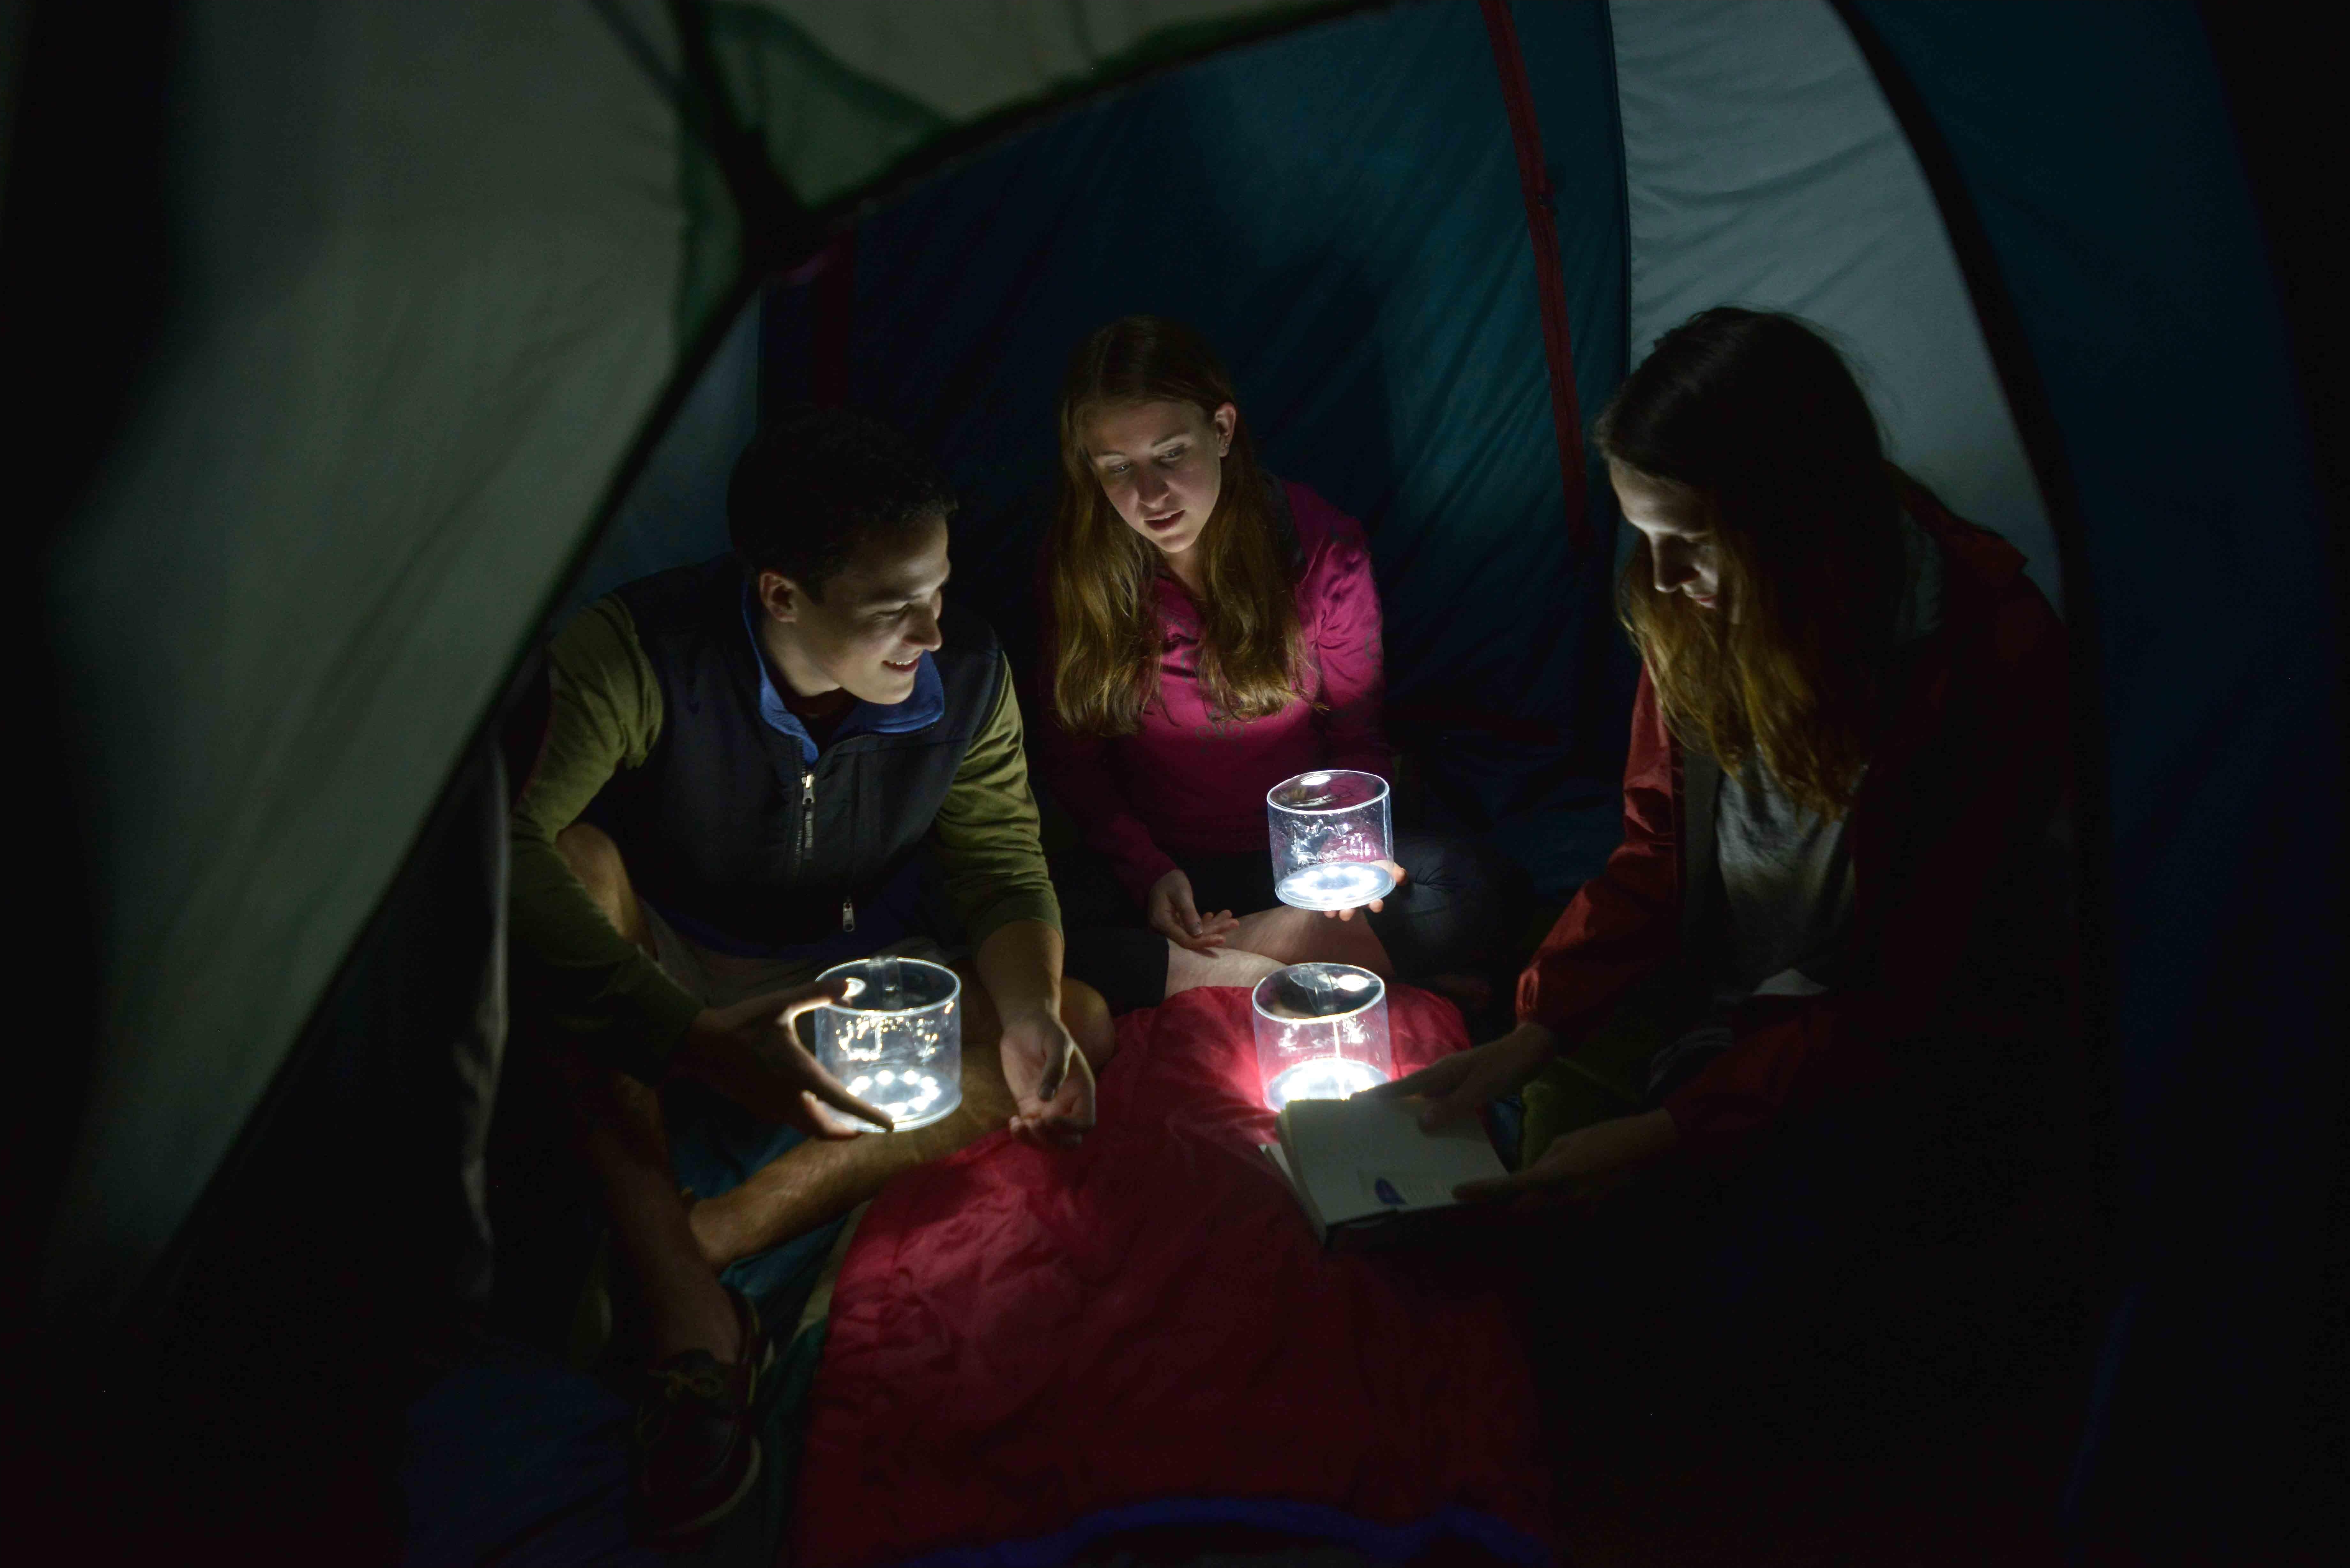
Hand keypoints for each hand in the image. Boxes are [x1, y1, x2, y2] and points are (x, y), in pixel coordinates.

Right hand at [673, 978, 893, 1136]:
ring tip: (845, 1119)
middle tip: (867, 1127)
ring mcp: (771, 1108)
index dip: (868, 1117)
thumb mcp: (781, 1004)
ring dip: (827, 1128)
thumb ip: (817, 993)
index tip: (889, 1127)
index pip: (842, 1103)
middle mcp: (789, 1099)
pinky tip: (812, 1103)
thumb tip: (850, 985)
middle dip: (847, 1132)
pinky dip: (807, 1120)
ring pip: (806, 1128)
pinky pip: (790, 1121)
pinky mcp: (758, 1107)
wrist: (698, 1046)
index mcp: (800, 1076)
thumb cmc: (741, 1024)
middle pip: (824, 1129)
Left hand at [998, 1008, 1096, 1146]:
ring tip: (1018, 1125)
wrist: (1026, 1024)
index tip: (1049, 1118)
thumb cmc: (1047, 1030)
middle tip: (1035, 1124)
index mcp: (1081, 1090)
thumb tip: (1046, 1098)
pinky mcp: (1030, 1107)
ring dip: (1035, 1142)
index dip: (1070, 1128)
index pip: (1085, 1123)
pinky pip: (1030, 1131)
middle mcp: (1068, 1104)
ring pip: (1049, 1141)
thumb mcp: (1056, 1043)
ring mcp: (1048, 1108)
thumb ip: (1055, 1069)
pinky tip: (1013, 1122)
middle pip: (1069, 1140)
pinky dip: (1021, 1135)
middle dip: (1052, 1140)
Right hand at [1147, 869, 1238, 952]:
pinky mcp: (1176, 924)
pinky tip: (1216, 915)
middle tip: (1234, 923)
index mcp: (1162, 923)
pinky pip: (1192, 927)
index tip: (1222, 938)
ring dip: (1213, 926)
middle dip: (1214, 932)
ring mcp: (1170, 927)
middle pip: (1192, 938)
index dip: (1203, 941)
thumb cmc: (1170, 881)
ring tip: (1231, 919)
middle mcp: (1164, 929)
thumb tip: (1198, 934)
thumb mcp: (1180, 893)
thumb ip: (1188, 913)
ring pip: (1195, 933)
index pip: (1185, 940)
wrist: (1160, 875)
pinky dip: (1206, 922)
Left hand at [1319, 860, 1406, 920]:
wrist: (1359, 856)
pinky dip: (1320, 899)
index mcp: (1371, 894)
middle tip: (1346, 914)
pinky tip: (1317, 899)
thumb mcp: (1388, 866)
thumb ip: (1396, 871)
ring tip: (1330, 912)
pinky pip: (1325, 896)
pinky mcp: (1331, 888)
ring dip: (1333, 909)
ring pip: (1337, 905)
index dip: (1376, 905)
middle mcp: (1356, 898)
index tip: (1377, 905)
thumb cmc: (1376, 866)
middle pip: (1353, 907)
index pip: (1375, 903)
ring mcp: (1343, 894)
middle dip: (1349, 912)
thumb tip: (1401, 876)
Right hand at [1368, 1020, 1557, 1128]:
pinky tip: (1437, 1134)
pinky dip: (1437, 1117)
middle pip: (1410, 1094)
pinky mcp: (1468, 1088)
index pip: (1404, 1086)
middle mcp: (1443, 1076)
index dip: (1381, 1095)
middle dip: (1391, 1109)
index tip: (1355, 1102)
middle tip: (1371, 1129)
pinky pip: (1445, 1105)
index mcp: (1441, 1073)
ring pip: (1428, 1101)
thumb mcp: (1480, 1087)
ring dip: (1415, 1115)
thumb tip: (1420, 1124)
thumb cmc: (1506, 1066)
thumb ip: (1453, 1105)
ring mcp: (1455, 1082)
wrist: (1534, 1050)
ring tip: (1400, 1137)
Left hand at [1452, 1108, 1678, 1210]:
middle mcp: (1563, 1199)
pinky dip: (1553, 1204)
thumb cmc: (1607, 1136)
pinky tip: (1557, 1191)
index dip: (1481, 1191)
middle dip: (1503, 1203)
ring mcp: (1579, 1210)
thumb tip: (1534, 1173)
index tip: (1457, 1192)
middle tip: (1478, 1194)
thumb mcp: (1569, 1140)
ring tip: (1508, 1195)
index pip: (1509, 1187)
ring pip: (1542, 1213)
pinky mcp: (1592, 1212)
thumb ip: (1546, 1159)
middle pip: (1522, 1208)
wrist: (1648, 1150)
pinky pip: (1563, 1211)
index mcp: (1554, 1176)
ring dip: (1528, 1205)